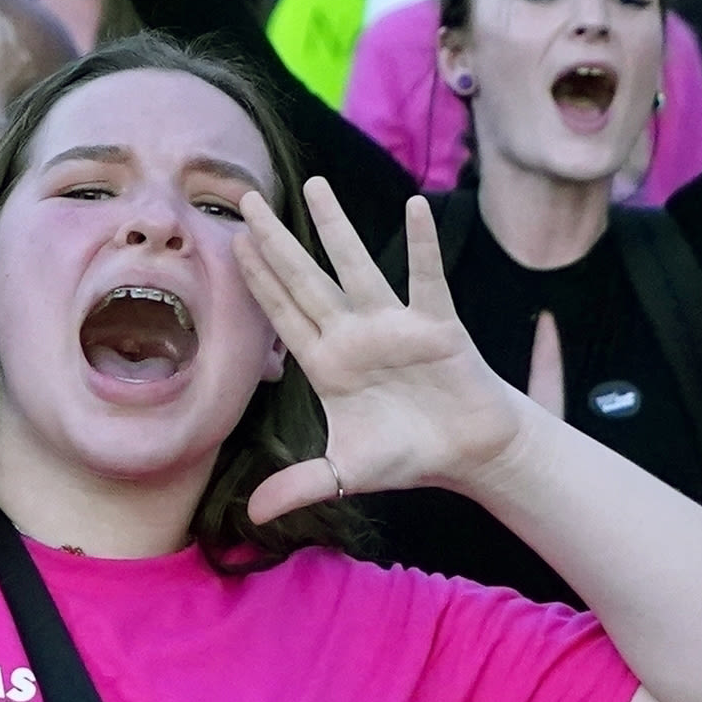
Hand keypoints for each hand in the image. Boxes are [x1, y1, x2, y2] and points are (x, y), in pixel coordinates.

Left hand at [232, 184, 539, 520]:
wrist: (467, 454)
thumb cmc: (406, 453)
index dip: (258, 280)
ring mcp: (392, 325)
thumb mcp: (344, 472)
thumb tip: (250, 516)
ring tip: (314, 185)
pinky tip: (415, 208)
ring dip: (335, 227)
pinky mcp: (435, 325)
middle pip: (305, 279)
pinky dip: (423, 246)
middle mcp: (354, 335)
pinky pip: (426, 279)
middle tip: (247, 197)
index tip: (233, 242)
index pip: (283, 313)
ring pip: (355, 267)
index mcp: (327, 363)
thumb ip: (298, 485)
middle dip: (277, 241)